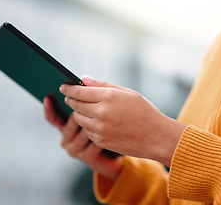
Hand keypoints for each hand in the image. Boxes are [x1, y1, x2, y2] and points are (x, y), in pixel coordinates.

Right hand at [44, 96, 122, 179]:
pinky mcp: (88, 158)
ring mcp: (76, 150)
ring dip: (95, 123)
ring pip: (83, 131)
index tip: (48, 97)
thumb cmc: (111, 126)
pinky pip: (94, 142)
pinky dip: (103, 135)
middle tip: (91, 102)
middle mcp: (67, 139)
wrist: (124, 150)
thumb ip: (93, 93)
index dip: (49, 108)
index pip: (52, 118)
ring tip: (105, 116)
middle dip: (81, 110)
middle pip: (71, 121)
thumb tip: (83, 78)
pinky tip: (113, 131)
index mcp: (66, 126)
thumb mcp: (101, 107)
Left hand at [60, 76, 186, 166]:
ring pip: (79, 119)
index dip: (69, 88)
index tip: (63, 86)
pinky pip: (87, 131)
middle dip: (71, 100)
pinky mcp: (101, 141)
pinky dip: (88, 125)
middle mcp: (101, 112)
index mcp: (108, 97)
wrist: (156, 136)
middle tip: (69, 97)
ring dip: (79, 113)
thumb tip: (83, 79)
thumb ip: (103, 85)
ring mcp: (100, 129)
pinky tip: (95, 122)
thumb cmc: (144, 111)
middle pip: (76, 105)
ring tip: (84, 109)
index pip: (79, 91)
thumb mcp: (126, 92)